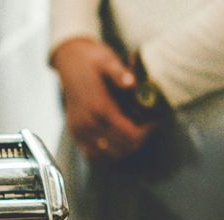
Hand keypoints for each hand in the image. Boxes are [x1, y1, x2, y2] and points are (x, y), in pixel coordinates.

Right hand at [51, 37, 154, 159]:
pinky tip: (116, 141)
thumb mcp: (107, 60)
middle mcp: (89, 124)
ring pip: (109, 155)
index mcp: (100, 108)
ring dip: (124, 148)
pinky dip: (107, 152)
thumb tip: (131, 83)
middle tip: (146, 127)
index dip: (146, 132)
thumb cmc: (92, 60)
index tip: (154, 121)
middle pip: (122, 147)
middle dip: (138, 140)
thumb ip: (119, 73)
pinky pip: (93, 154)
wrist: (69, 60)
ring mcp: (80, 131)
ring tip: (133, 133)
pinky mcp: (76, 134)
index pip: (129, 134)